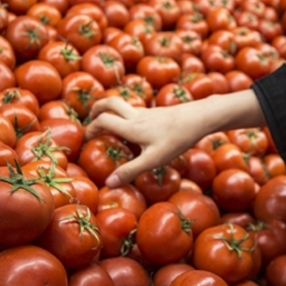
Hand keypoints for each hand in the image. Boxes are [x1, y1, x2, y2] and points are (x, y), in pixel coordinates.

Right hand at [85, 90, 264, 186]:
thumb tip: (109, 184)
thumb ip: (131, 171)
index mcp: (131, 126)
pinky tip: (136, 130)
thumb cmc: (176, 139)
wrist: (199, 118)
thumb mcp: (153, 160)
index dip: (91, 128)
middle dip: (97, 107)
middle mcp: (136, 115)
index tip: (86, 138)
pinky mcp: (158, 113)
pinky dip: (128, 116)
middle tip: (91, 119)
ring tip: (110, 125)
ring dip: (113, 111)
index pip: (103, 120)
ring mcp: (148, 112)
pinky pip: (136, 111)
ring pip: (124, 105)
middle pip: (110, 101)